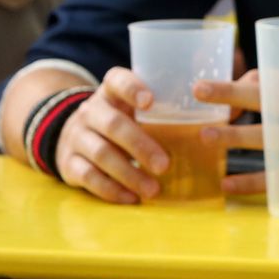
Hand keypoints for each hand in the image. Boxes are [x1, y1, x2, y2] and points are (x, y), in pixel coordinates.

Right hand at [54, 67, 170, 203]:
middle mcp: (91, 111)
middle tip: (165, 165)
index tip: (150, 102)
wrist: (72, 135)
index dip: (132, 89)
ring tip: (153, 189)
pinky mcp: (68, 163)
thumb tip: (210, 128)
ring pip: (101, 153)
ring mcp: (77, 137)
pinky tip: (132, 198)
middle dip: (140, 146)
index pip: (117, 80)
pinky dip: (111, 189)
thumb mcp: (133, 109)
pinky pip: (88, 176)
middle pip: (113, 124)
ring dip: (129, 174)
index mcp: (110, 92)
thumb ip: (160, 112)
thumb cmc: (120, 121)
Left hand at [194, 70, 265, 194]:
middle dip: (233, 117)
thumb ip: (261, 85)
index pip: (261, 88)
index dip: (229, 90)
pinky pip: (276, 179)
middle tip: (202, 126)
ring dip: (238, 139)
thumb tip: (227, 102)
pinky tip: (225, 184)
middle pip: (265, 115)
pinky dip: (250, 183)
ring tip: (206, 138)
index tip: (198, 89)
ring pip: (270, 143)